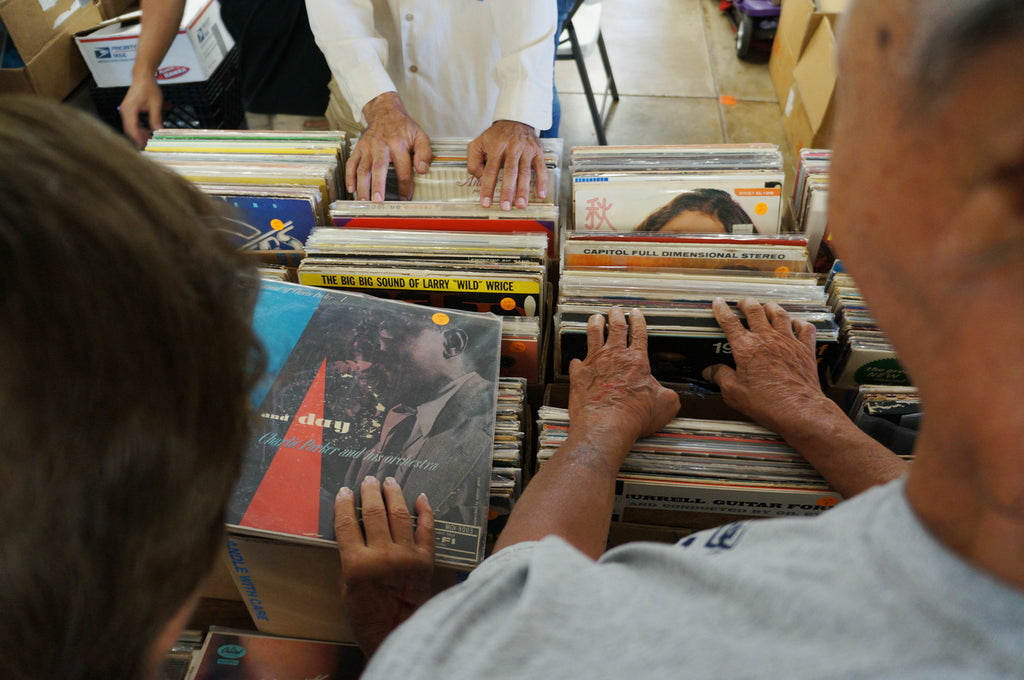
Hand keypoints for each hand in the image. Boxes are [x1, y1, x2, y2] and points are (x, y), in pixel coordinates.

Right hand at [119, 76, 163, 147]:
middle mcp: (125, 111)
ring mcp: (126, 111)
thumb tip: (158, 131)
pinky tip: (148, 131)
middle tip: (149, 145)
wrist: (143, 76)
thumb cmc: (148, 87)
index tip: (144, 146)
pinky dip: (139, 128)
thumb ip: (156, 118)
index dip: (138, 139)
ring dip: (140, 134)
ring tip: (150, 139)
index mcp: (130, 109)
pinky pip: (132, 123)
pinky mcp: (128, 110)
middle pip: (130, 130)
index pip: (132, 128)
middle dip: (139, 138)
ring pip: (131, 127)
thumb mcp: (156, 104)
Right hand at [335, 476, 433, 656]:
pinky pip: (427, 529)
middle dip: (370, 492)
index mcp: (358, 565)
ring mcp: (408, 556)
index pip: (348, 524)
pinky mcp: (427, 560)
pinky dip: (425, 511)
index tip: (344, 491)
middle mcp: (383, 556)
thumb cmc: (366, 614)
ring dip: (394, 494)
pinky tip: (420, 498)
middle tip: (368, 480)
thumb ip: (351, 557)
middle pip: (375, 513)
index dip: (345, 504)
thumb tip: (356, 529)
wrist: (396, 632)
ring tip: (389, 481)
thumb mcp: (346, 586)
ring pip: (400, 515)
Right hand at [348, 92, 431, 201]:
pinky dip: (349, 176)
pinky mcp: (358, 148)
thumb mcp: (420, 136)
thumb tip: (423, 170)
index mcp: (398, 144)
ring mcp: (368, 148)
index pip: (403, 169)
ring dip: (362, 185)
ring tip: (363, 201)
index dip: (405, 186)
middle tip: (378, 202)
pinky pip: (351, 163)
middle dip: (377, 186)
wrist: (384, 111)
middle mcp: (381, 146)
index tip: (405, 198)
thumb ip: (424, 153)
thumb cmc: (404, 127)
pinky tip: (351, 189)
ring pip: (363, 168)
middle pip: (378, 168)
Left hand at [467, 120, 547, 209]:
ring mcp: (527, 150)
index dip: (488, 188)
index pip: (491, 170)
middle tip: (505, 207)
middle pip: (510, 173)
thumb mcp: (478, 143)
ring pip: (525, 172)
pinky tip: (540, 195)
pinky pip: (541, 169)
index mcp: (496, 147)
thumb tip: (480, 179)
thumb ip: (473, 161)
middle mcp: (512, 148)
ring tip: (521, 205)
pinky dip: (542, 182)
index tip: (486, 203)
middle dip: (507, 192)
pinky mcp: (537, 152)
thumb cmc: (495, 136)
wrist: (516, 120)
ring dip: (523, 190)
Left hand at [568, 306, 679, 457]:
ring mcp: (594, 363)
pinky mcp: (578, 376)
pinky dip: (577, 361)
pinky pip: (576, 362)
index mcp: (636, 360)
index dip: (638, 320)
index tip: (635, 313)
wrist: (605, 425)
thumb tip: (669, 395)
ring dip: (595, 324)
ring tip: (596, 318)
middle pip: (615, 328)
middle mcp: (614, 357)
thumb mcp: (666, 406)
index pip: (638, 333)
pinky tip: (577, 360)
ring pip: (593, 335)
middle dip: (616, 316)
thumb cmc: (634, 416)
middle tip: (615, 310)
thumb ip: (669, 395)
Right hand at [702, 297, 831, 436]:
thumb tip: (710, 371)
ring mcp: (788, 341)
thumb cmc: (766, 402)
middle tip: (742, 302)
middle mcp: (767, 339)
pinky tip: (795, 323)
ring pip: (779, 314)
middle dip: (747, 303)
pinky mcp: (805, 349)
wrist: (798, 409)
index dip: (722, 310)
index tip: (718, 303)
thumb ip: (720, 377)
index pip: (730, 322)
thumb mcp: (733, 392)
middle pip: (755, 310)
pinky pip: (805, 327)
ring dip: (770, 307)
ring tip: (766, 307)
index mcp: (746, 347)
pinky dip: (799, 322)